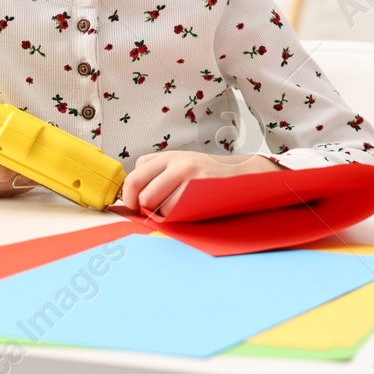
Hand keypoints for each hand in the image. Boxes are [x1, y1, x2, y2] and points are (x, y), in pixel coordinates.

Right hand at [0, 120, 34, 196]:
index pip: (0, 171)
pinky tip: (18, 173)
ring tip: (39, 165)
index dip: (22, 166)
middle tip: (47, 160)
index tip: (37, 157)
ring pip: (2, 190)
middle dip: (28, 173)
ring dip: (21, 180)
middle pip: (7, 183)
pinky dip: (7, 184)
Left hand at [120, 151, 281, 219]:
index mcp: (169, 156)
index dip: (129, 196)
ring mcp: (191, 175)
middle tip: (150, 214)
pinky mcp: (201, 189)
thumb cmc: (209, 175)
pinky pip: (176, 211)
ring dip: (162, 215)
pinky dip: (177, 217)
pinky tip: (188, 212)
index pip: (134, 176)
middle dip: (142, 208)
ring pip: (158, 204)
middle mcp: (178, 163)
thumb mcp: (182, 164)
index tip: (134, 206)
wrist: (243, 175)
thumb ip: (157, 172)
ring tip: (176, 211)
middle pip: (142, 192)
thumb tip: (132, 194)